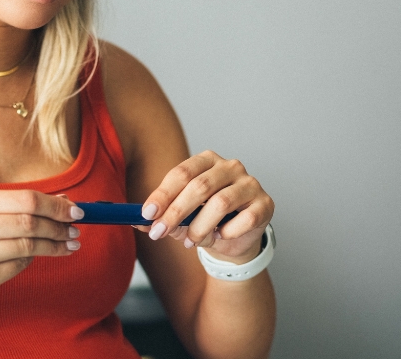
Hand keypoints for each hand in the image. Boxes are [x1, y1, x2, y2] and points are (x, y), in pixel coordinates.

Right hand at [0, 190, 82, 317]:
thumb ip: (0, 206)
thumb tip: (51, 202)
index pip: (23, 199)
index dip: (54, 204)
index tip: (74, 208)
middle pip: (29, 223)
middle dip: (59, 225)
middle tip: (76, 227)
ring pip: (28, 247)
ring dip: (55, 245)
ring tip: (69, 243)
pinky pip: (17, 267)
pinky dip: (31, 260)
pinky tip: (37, 256)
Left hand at [135, 151, 273, 262]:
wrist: (234, 238)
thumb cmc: (204, 219)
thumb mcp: (180, 215)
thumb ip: (160, 215)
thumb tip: (135, 221)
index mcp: (206, 160)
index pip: (181, 173)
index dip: (163, 193)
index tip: (147, 213)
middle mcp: (230, 166)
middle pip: (199, 186)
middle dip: (176, 212)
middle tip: (160, 232)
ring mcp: (250, 183)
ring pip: (221, 203)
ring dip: (200, 227)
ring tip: (190, 241)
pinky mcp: (266, 203)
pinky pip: (244, 219)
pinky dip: (227, 232)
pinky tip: (220, 237)